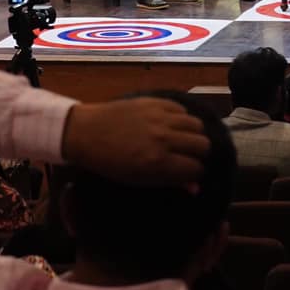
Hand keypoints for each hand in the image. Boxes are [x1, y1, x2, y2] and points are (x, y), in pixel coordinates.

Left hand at [62, 97, 210, 185]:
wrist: (86, 132)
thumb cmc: (110, 162)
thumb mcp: (138, 179)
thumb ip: (169, 181)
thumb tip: (195, 187)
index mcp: (158, 162)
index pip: (196, 168)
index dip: (196, 173)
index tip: (190, 173)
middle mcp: (164, 138)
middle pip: (203, 145)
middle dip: (199, 154)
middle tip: (188, 156)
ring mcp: (160, 117)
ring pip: (197, 124)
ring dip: (193, 134)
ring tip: (182, 138)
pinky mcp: (155, 101)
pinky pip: (182, 108)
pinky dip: (180, 117)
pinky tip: (171, 123)